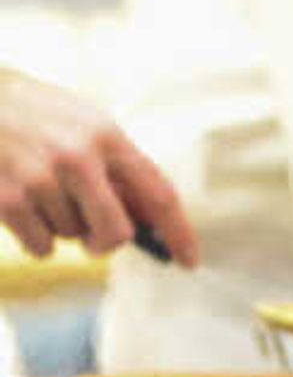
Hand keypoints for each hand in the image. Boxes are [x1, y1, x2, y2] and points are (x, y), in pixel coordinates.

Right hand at [0, 65, 194, 264]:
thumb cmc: (37, 115)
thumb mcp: (85, 125)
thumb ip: (118, 168)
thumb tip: (151, 222)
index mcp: (108, 136)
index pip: (159, 194)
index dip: (179, 233)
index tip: (190, 261)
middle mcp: (79, 157)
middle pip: (117, 233)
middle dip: (107, 242)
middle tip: (94, 239)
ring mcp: (41, 179)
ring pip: (72, 237)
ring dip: (62, 226)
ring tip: (41, 191)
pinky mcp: (8, 200)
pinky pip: (41, 247)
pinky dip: (36, 238)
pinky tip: (23, 205)